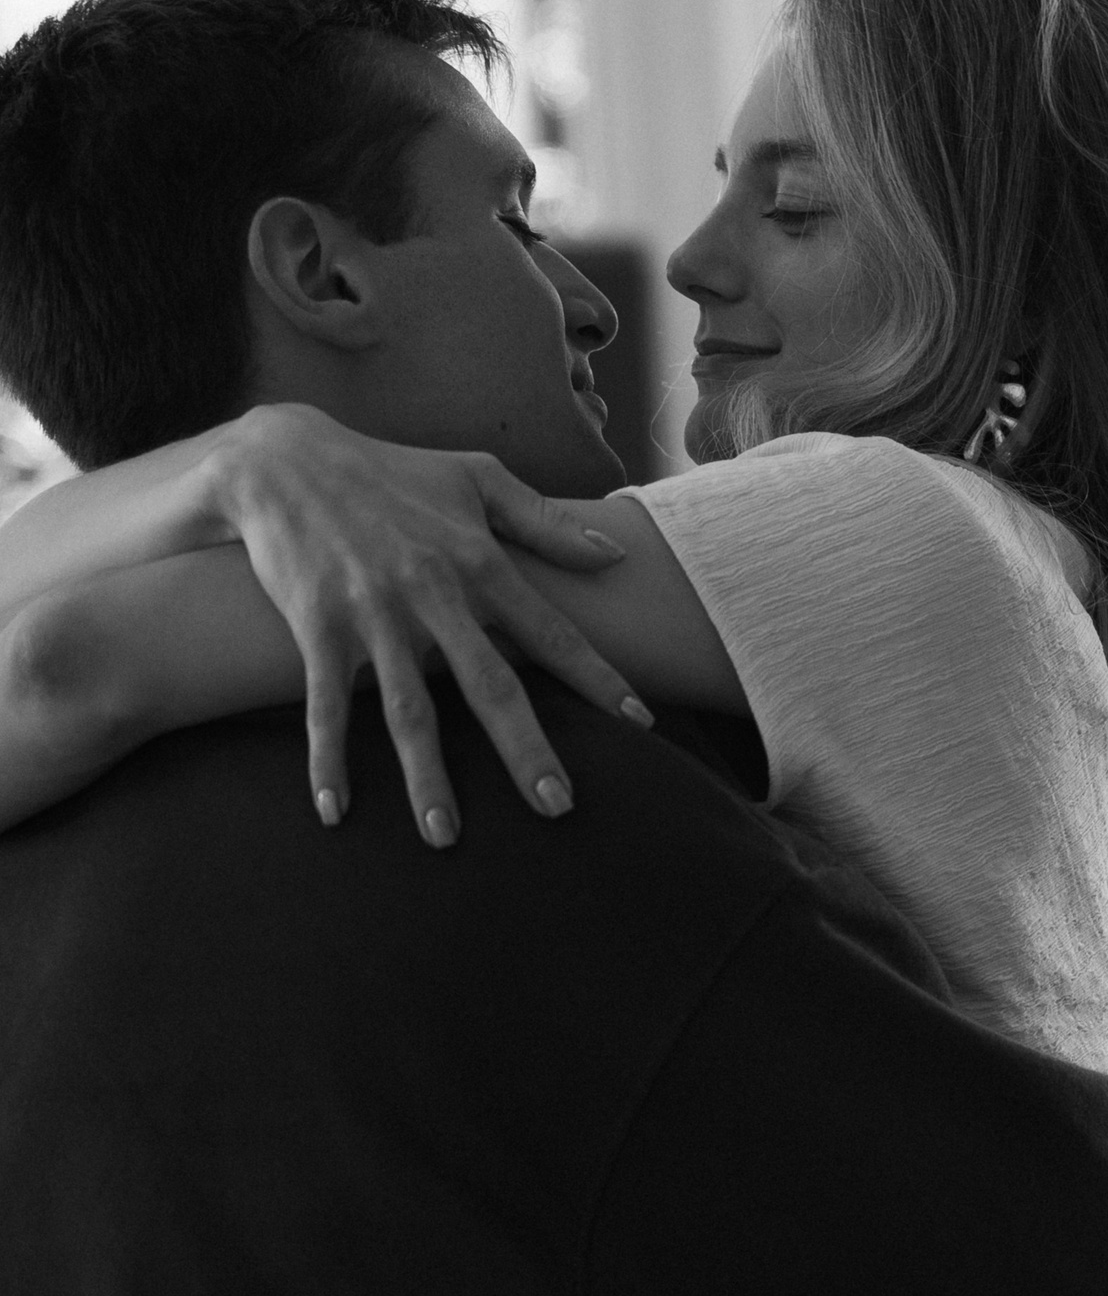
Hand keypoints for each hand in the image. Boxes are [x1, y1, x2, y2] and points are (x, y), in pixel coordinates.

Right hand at [198, 403, 650, 845]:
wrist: (282, 458)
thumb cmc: (392, 471)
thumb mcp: (476, 478)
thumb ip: (545, 521)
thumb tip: (613, 555)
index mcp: (477, 560)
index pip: (550, 631)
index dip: (597, 676)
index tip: (639, 721)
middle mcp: (430, 592)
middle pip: (489, 686)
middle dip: (526, 749)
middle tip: (559, 807)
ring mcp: (372, 614)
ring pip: (407, 710)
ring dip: (426, 777)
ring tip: (445, 836)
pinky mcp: (316, 626)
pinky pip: (324, 706)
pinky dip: (327, 759)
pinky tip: (336, 811)